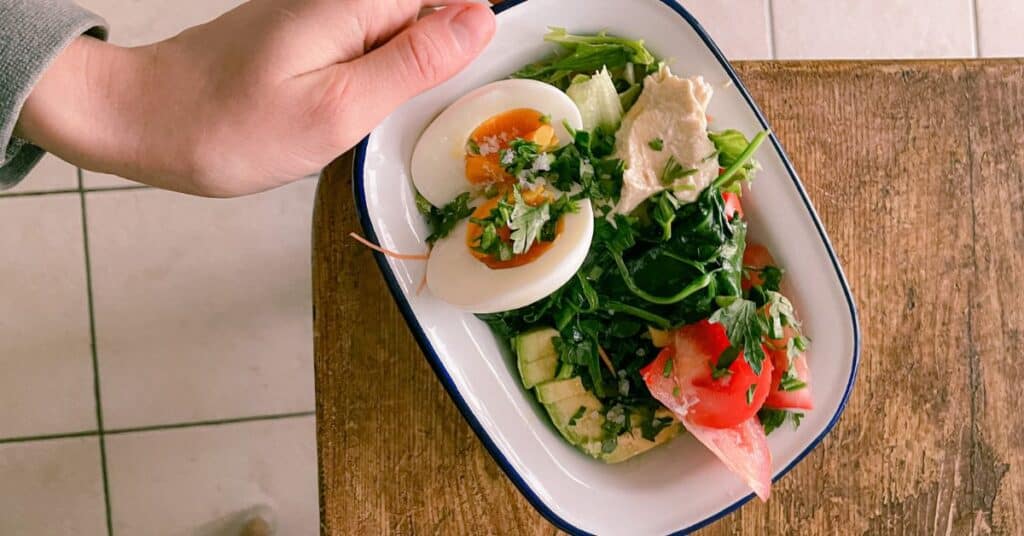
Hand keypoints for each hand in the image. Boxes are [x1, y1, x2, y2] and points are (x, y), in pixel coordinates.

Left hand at [15, 0, 495, 195]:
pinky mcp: (310, 33)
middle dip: (444, 62)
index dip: (479, 35)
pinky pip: (372, 47)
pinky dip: (381, 81)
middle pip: (432, 14)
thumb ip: (413, 63)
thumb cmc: (233, 127)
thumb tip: (481, 19)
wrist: (146, 121)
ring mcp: (325, 12)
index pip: (453, 0)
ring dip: (412, 76)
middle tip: (412, 119)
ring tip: (377, 122)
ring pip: (404, 33)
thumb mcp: (338, 108)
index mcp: (358, 2)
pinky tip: (361, 114)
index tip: (483, 86)